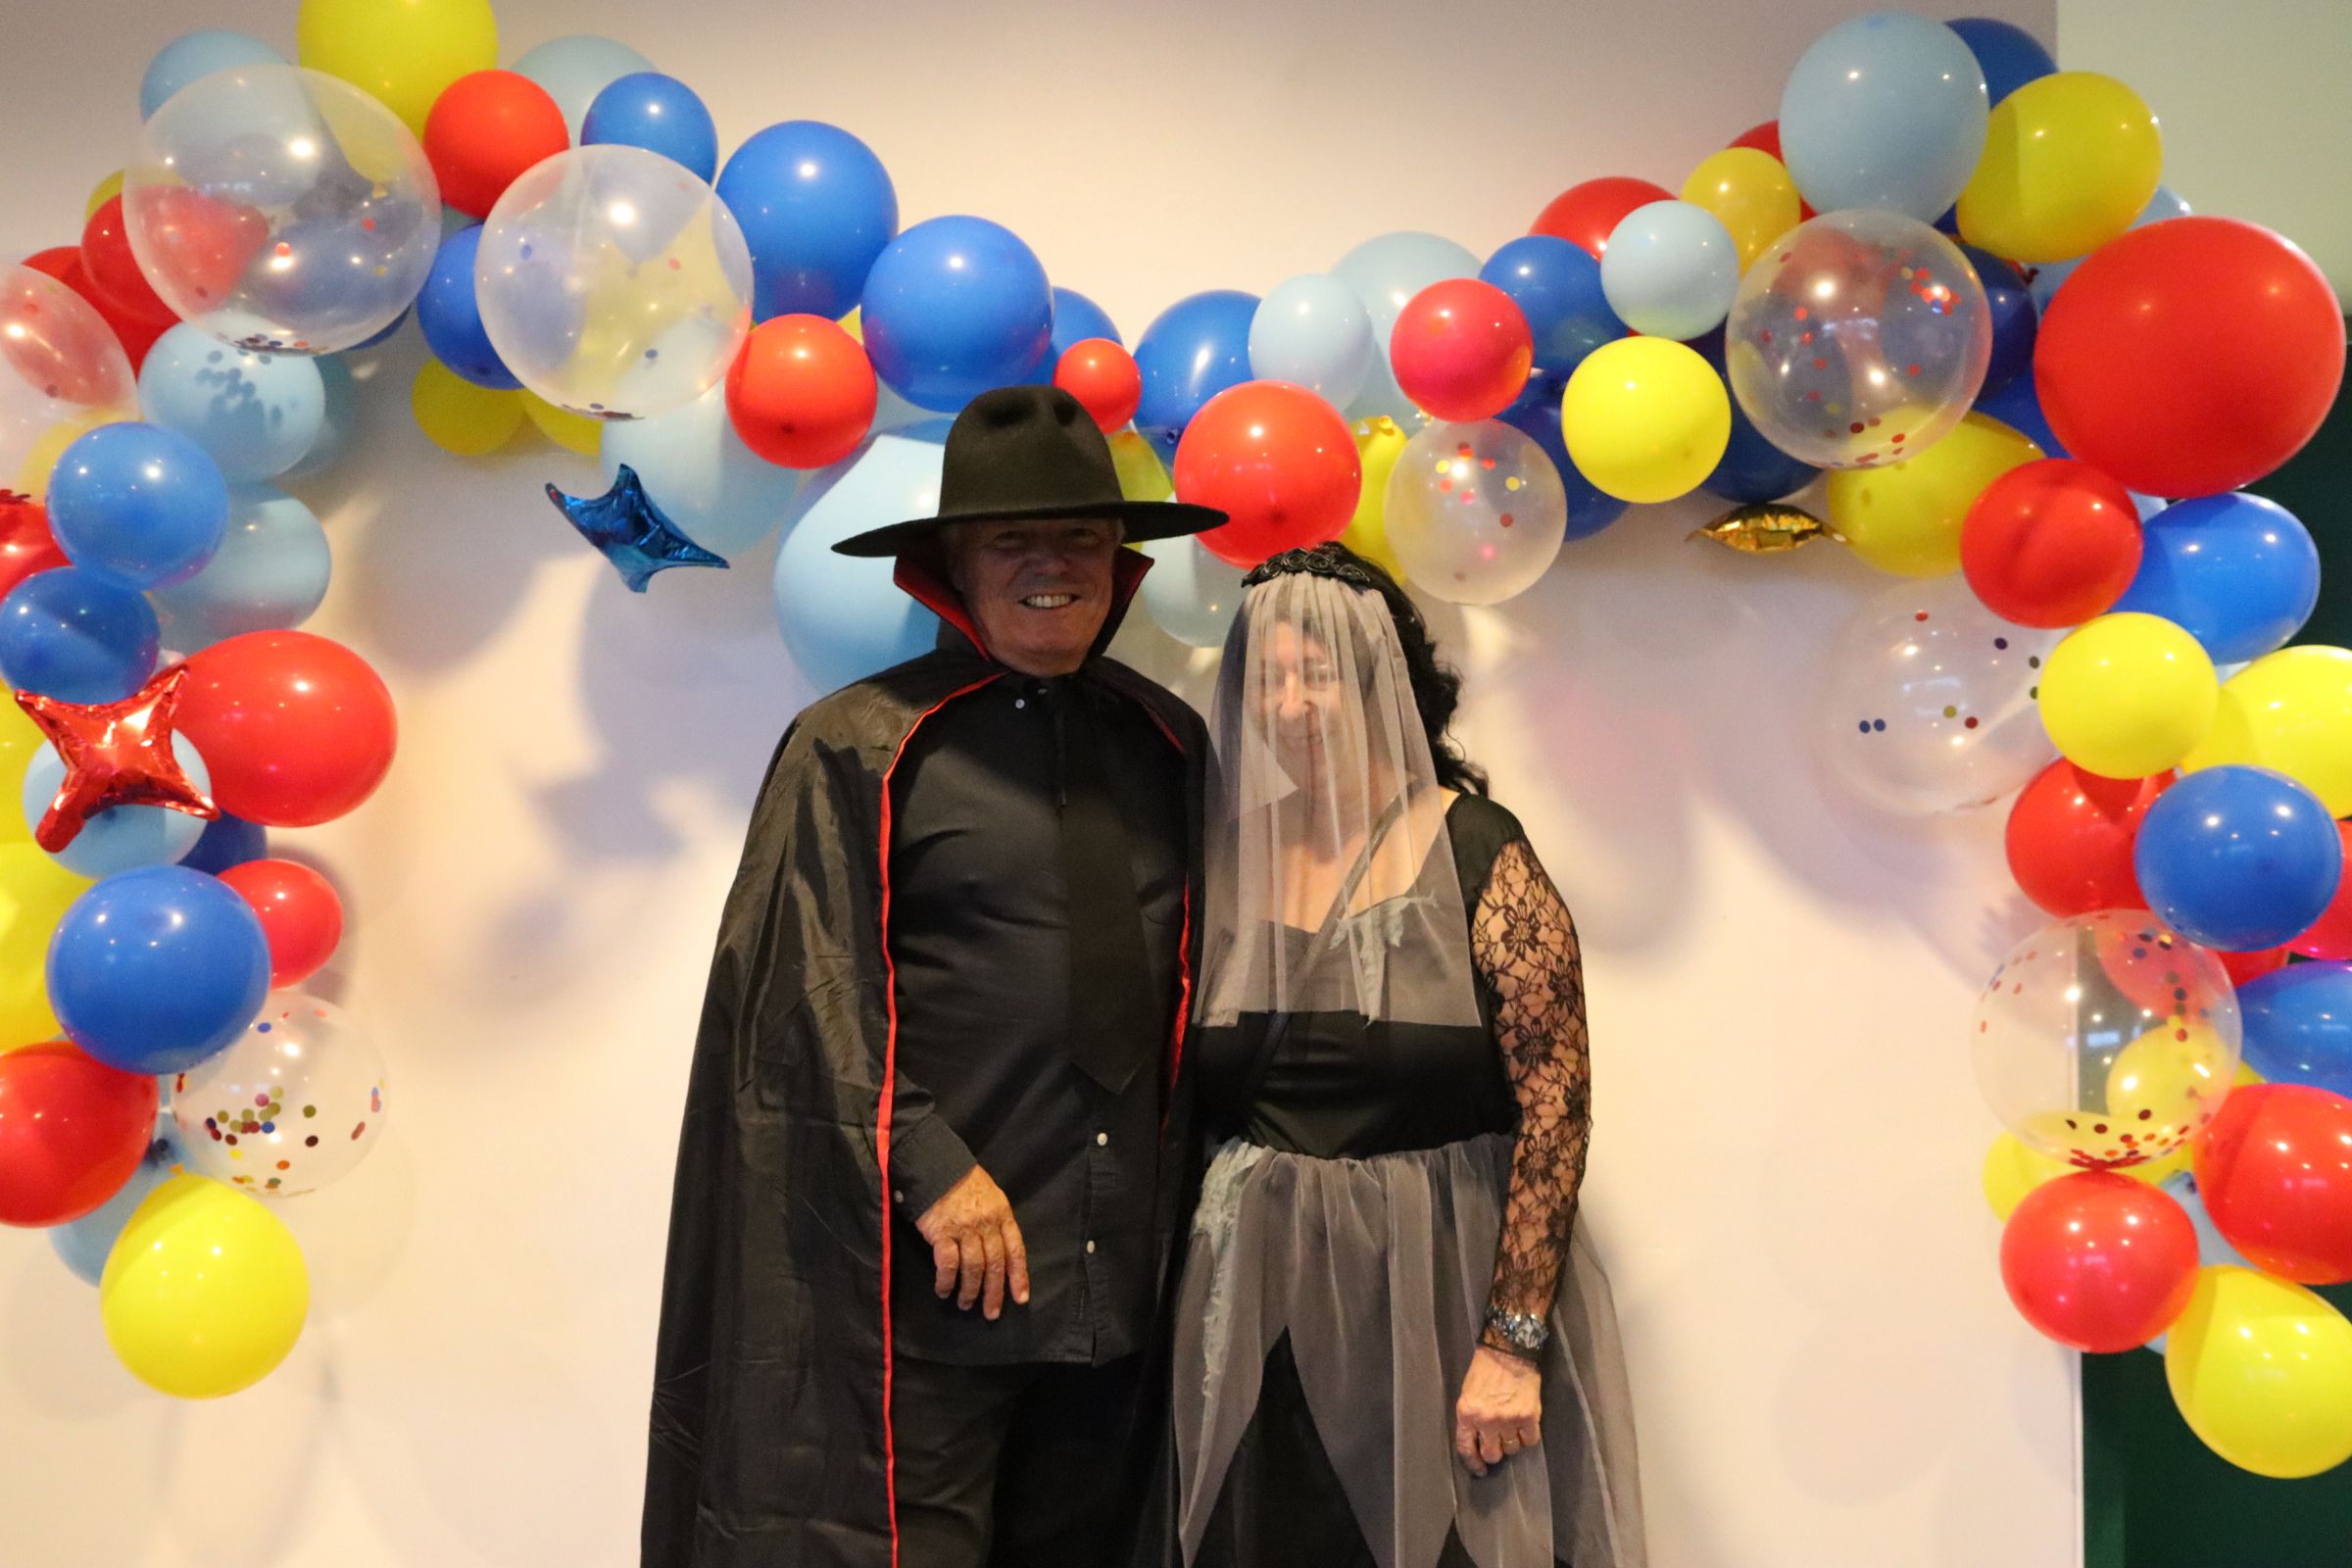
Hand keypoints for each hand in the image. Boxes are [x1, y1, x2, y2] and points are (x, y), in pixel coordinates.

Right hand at [913, 1166, 1029, 1318]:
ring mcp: (964, 1229)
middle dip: (995, 1292)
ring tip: (966, 1304)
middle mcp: (986, 1224)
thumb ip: (996, 1221)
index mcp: (1002, 1214)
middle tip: (992, 1313)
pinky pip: (948, 1264)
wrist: (934, 1165)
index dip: (1019, 1276)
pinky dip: (946, 1281)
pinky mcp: (941, 1233)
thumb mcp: (990, 1195)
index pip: (1015, 1250)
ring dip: (970, 1291)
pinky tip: (943, 1291)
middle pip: (995, 1264)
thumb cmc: (962, 1180)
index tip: (1020, 1298)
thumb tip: (999, 1251)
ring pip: (973, 1268)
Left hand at [1455, 1344, 1541, 1475]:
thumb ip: (1471, 1418)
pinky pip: (1530, 1440)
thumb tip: (1478, 1440)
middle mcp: (1487, 1421)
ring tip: (1513, 1426)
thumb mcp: (1468, 1393)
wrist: (1509, 1350)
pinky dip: (1528, 1435)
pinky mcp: (1529, 1417)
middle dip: (1495, 1451)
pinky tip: (1526, 1424)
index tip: (1480, 1470)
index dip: (1473, 1463)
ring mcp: (1509, 1420)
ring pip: (1512, 1449)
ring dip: (1512, 1442)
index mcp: (1467, 1414)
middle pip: (1492, 1454)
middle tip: (1499, 1442)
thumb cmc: (1485, 1369)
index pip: (1466, 1448)